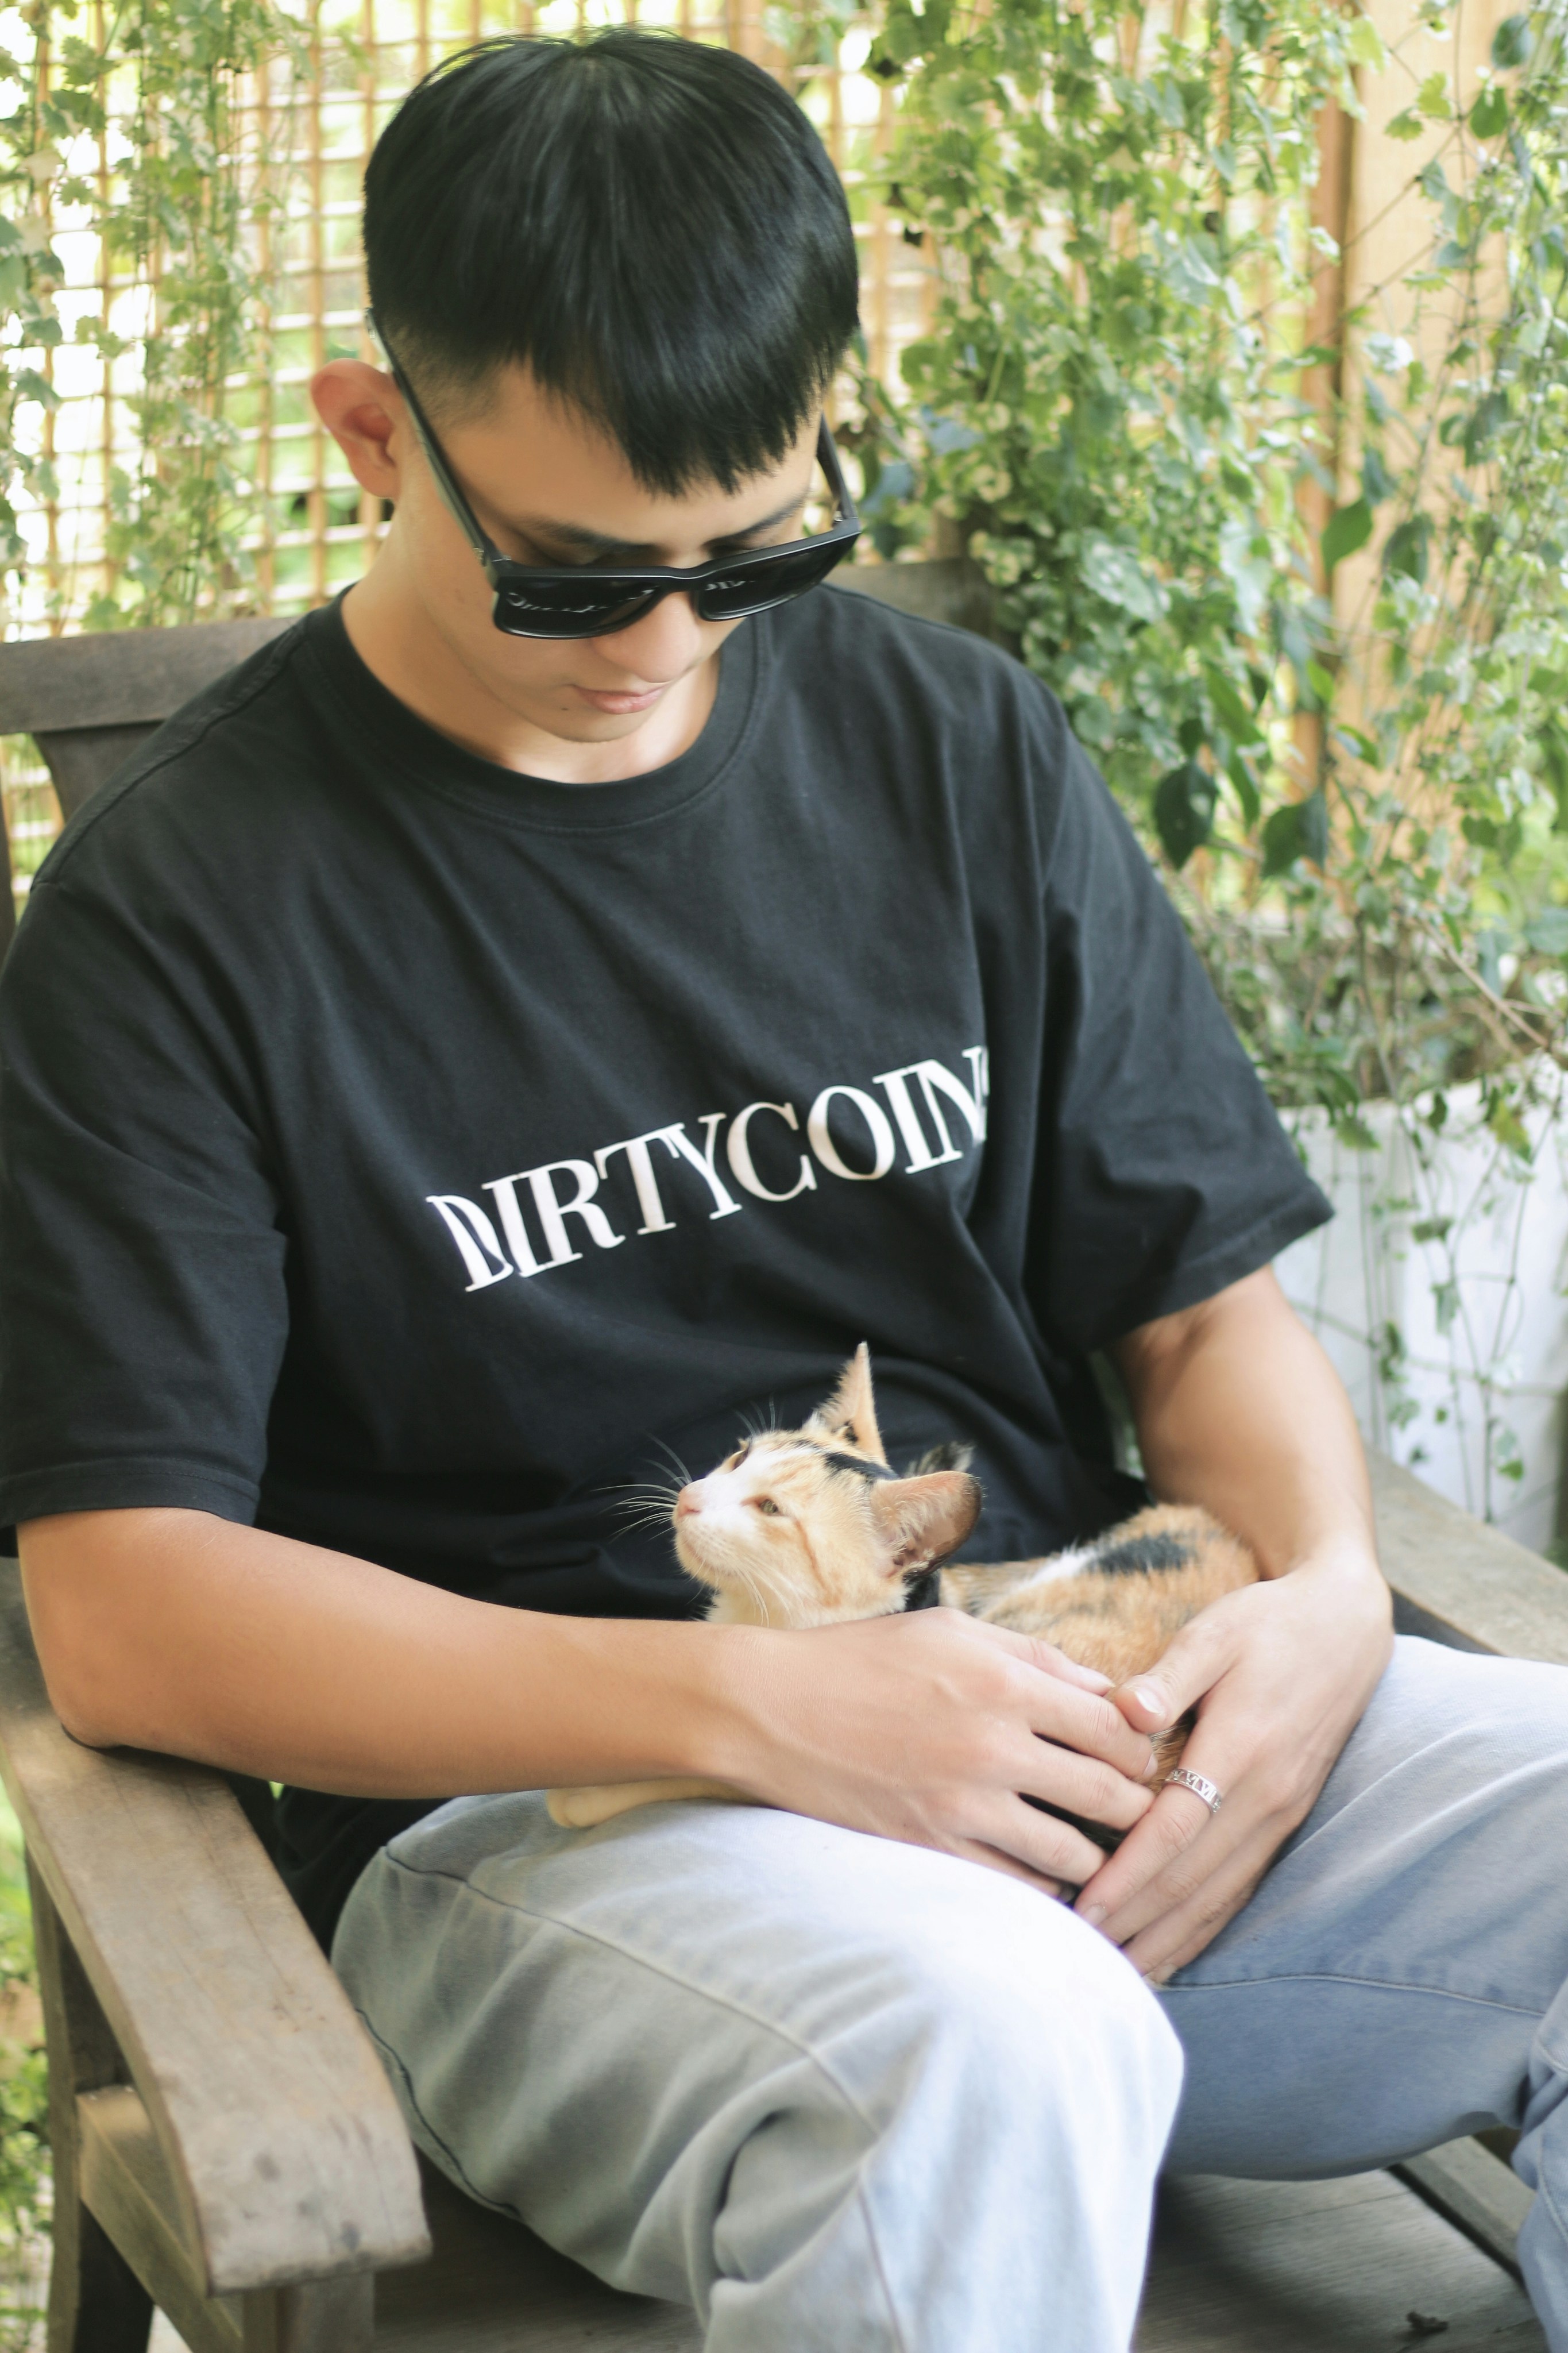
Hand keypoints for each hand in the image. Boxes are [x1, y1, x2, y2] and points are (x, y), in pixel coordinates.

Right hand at [722, 1604, 1159, 1891]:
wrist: (770, 1709)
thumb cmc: (863, 1658)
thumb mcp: (952, 1631)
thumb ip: (1036, 1657)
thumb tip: (1108, 1692)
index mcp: (1004, 1684)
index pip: (1116, 1729)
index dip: (1140, 1749)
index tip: (1138, 1757)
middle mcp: (992, 1747)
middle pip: (1108, 1796)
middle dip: (1135, 1806)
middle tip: (1136, 1809)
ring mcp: (961, 1807)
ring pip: (1071, 1853)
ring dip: (1094, 1854)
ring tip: (1097, 1848)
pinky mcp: (930, 1849)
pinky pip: (1016, 1885)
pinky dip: (1041, 1881)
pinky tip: (1042, 1868)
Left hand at [1072, 1548, 1391, 1977]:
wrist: (1345, 1627)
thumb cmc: (1268, 1623)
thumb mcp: (1216, 1631)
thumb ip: (1169, 1675)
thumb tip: (1127, 1713)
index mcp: (1242, 1749)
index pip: (1175, 1831)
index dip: (1128, 1875)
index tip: (1082, 1908)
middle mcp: (1267, 1795)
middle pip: (1193, 1879)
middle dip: (1136, 1922)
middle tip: (1077, 1956)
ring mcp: (1282, 1813)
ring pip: (1219, 1895)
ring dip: (1168, 1937)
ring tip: (1116, 1972)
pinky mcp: (1286, 1819)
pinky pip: (1241, 1886)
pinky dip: (1205, 1925)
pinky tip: (1171, 1949)